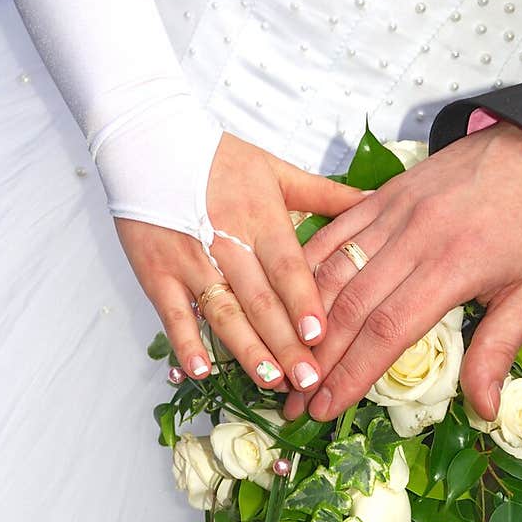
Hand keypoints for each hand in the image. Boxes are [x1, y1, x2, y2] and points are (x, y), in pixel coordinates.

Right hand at [115, 132, 363, 389]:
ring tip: (271, 380)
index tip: (322, 336)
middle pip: (260, 301)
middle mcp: (226, 242)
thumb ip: (325, 194)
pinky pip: (173, 314)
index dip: (303, 303)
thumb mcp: (275, 170)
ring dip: (246, 350)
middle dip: (286, 343)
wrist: (146, 140)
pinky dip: (186, 344)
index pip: (286, 268)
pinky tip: (202, 372)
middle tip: (308, 378)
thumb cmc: (217, 159)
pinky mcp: (156, 273)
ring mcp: (189, 261)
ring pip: (223, 313)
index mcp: (259, 217)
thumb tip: (374, 199)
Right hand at [284, 123, 521, 421]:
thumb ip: (498, 351)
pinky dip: (307, 269)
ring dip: (303, 319)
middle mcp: (415, 237)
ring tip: (286, 360)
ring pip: (333, 270)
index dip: (351, 374)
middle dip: (317, 360)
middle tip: (292, 400)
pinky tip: (290, 301)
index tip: (324, 408)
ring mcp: (393, 211)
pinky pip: (333, 232)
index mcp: (454, 266)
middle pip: (350, 307)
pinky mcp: (382, 195)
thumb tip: (483, 410)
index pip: (387, 330)